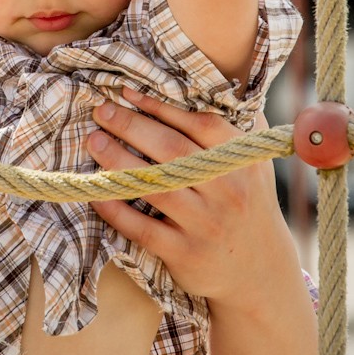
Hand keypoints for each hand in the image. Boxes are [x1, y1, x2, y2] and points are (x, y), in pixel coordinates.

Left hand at [87, 87, 292, 303]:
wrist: (260, 273)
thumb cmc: (248, 204)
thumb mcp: (253, 163)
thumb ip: (237, 125)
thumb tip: (211, 81)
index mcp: (241, 161)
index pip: (198, 124)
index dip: (160, 106)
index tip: (128, 92)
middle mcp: (227, 191)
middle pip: (171, 149)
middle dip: (131, 126)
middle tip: (101, 111)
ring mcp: (206, 224)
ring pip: (154, 186)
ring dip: (118, 160)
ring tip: (94, 141)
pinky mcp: (185, 254)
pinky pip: (142, 227)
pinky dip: (116, 209)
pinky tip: (96, 192)